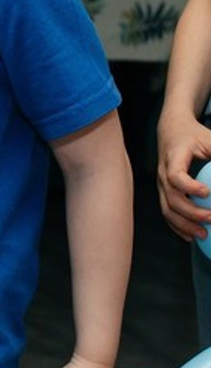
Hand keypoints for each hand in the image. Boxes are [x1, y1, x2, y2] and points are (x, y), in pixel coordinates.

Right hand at [156, 110, 210, 240]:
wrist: (172, 131)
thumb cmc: (194, 135)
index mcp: (174, 157)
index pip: (174, 175)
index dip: (188, 186)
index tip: (206, 192)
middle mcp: (163, 173)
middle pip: (170, 197)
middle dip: (190, 212)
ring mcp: (161, 184)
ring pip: (167, 209)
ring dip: (184, 224)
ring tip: (203, 234)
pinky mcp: (164, 192)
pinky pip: (167, 212)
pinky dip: (178, 226)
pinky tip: (191, 236)